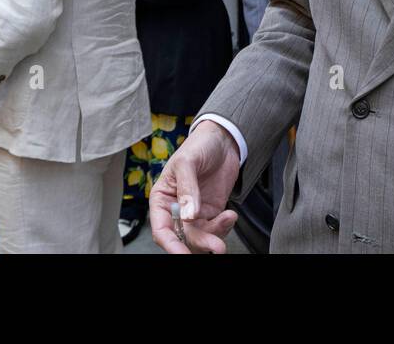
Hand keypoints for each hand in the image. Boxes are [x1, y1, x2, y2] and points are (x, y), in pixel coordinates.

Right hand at [149, 122, 240, 253]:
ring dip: (215, 236)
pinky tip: (231, 215)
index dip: (171, 244)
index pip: (161, 229)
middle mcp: (177, 209)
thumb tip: (189, 215)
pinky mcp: (212, 211)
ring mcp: (195, 212)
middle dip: (201, 243)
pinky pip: (216, 229)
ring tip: (228, 219)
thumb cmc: (198, 145)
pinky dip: (225, 226)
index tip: (183, 253)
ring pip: (201, 237)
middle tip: (216, 246)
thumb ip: (187, 188)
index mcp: (162, 198)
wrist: (223, 139)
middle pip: (184, 237)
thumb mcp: (187, 162)